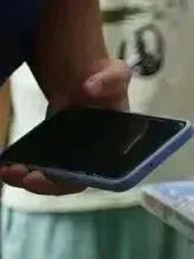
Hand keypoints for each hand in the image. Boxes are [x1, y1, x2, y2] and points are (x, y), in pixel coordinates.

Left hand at [0, 59, 132, 195]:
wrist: (88, 79)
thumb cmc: (108, 80)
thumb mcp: (117, 73)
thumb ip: (110, 78)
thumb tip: (90, 87)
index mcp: (112, 145)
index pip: (97, 173)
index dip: (74, 180)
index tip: (52, 176)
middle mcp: (92, 156)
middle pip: (70, 182)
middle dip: (46, 184)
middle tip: (26, 177)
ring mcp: (70, 155)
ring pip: (51, 178)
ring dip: (28, 178)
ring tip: (8, 171)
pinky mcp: (51, 149)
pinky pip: (38, 165)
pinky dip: (22, 168)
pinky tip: (6, 163)